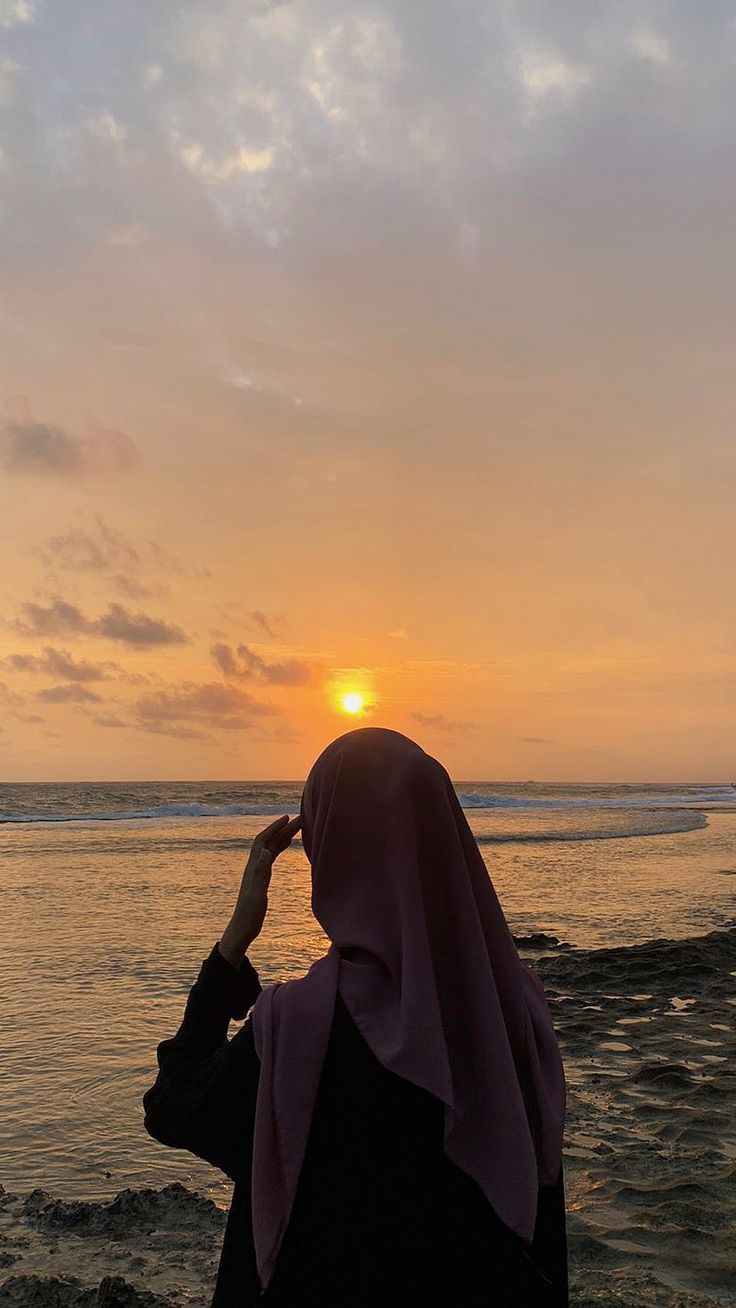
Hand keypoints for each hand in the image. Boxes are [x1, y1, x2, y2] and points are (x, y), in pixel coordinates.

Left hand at [218, 814, 301, 967]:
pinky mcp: (262, 878)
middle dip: (283, 829)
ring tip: (297, 827)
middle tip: (300, 819)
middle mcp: (254, 865)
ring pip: (271, 847)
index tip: (288, 817)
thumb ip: (260, 872)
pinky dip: (280, 847)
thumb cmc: (249, 914)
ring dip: (283, 836)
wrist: (243, 928)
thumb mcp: (256, 894)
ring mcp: (258, 871)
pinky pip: (272, 856)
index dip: (274, 828)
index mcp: (253, 867)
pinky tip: (288, 844)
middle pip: (269, 841)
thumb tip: (265, 850)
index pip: (263, 840)